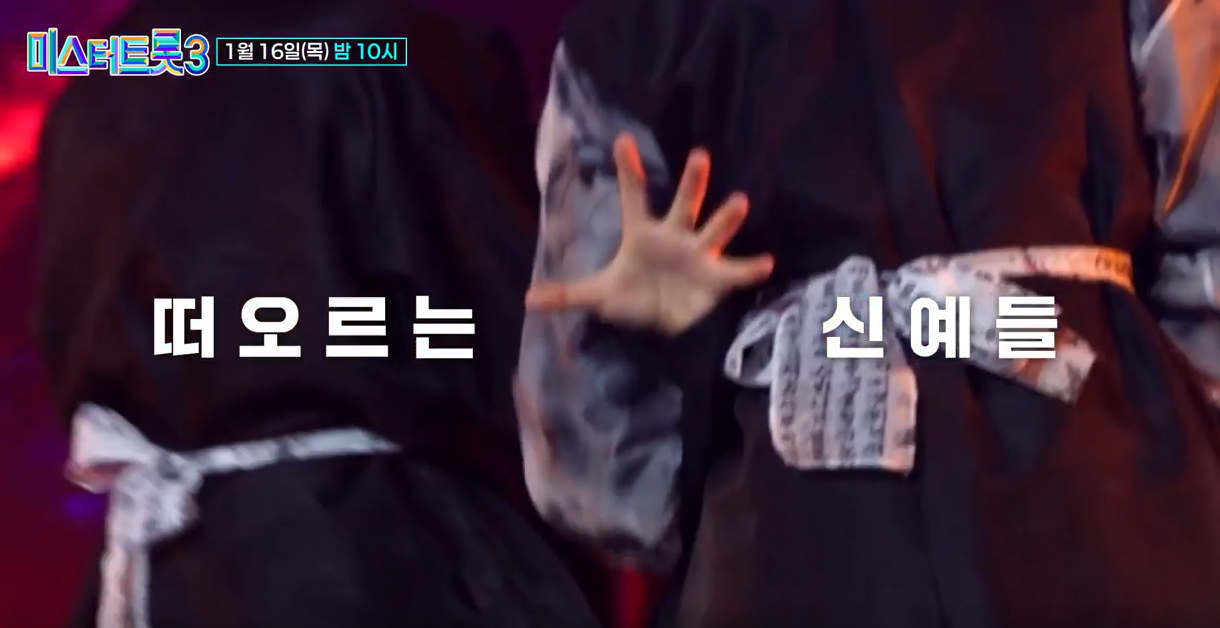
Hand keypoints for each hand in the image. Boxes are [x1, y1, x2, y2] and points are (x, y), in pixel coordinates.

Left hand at [525, 133, 773, 334]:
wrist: (661, 322)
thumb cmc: (634, 296)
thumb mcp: (599, 295)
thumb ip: (566, 294)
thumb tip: (527, 299)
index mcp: (644, 234)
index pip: (634, 197)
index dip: (628, 171)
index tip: (622, 141)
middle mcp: (675, 236)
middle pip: (684, 204)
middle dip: (692, 182)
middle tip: (699, 155)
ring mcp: (698, 255)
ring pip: (713, 230)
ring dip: (726, 218)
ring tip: (739, 201)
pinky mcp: (716, 279)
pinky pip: (736, 271)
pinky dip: (751, 268)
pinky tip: (766, 262)